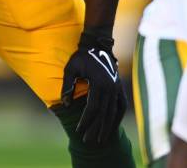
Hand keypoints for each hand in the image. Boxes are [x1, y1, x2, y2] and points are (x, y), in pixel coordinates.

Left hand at [61, 30, 126, 144]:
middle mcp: (111, 86)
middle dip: (95, 128)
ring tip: (100, 140)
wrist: (97, 45)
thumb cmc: (81, 57)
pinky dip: (116, 118)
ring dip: (106, 127)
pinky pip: (120, 106)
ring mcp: (117, 87)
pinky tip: (111, 127)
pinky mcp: (119, 87)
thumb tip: (65, 104)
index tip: (78, 130)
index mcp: (99, 82)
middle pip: (104, 113)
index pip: (93, 107)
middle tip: (87, 141)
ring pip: (113, 112)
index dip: (86, 120)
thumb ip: (67, 85)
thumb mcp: (70, 68)